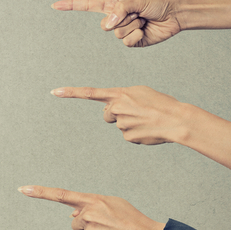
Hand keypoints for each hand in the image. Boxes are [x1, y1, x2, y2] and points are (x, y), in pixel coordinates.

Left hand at [20, 185, 163, 229]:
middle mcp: (88, 215)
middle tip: (108, 228)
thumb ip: (91, 205)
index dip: (40, 192)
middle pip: (75, 222)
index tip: (22, 189)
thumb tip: (71, 214)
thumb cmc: (132, 220)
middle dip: (86, 225)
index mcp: (93, 201)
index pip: (62, 195)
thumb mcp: (113, 204)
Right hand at [52, 0, 182, 46]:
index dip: (71, 6)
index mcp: (113, 5)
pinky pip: (127, 43)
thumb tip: (108, 24)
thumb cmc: (156, 2)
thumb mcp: (136, 0)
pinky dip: (137, 37)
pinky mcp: (132, 42)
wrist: (173, 15)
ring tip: (143, 21)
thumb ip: (120, 10)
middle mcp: (116, 18)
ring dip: (133, 28)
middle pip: (105, 26)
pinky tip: (145, 31)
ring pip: (117, 35)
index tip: (55, 6)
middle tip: (137, 14)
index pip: (87, 6)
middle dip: (122, 20)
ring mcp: (123, 31)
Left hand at [52, 85, 190, 144]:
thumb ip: (122, 97)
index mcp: (119, 94)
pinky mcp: (127, 137)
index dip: (71, 92)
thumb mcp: (140, 92)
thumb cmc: (161, 103)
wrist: (176, 119)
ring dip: (130, 123)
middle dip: (117, 114)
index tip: (54, 92)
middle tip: (136, 112)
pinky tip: (148, 130)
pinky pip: (127, 135)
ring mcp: (120, 124)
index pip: (90, 92)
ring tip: (147, 120)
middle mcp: (116, 108)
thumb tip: (111, 108)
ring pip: (119, 125)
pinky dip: (136, 133)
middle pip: (107, 114)